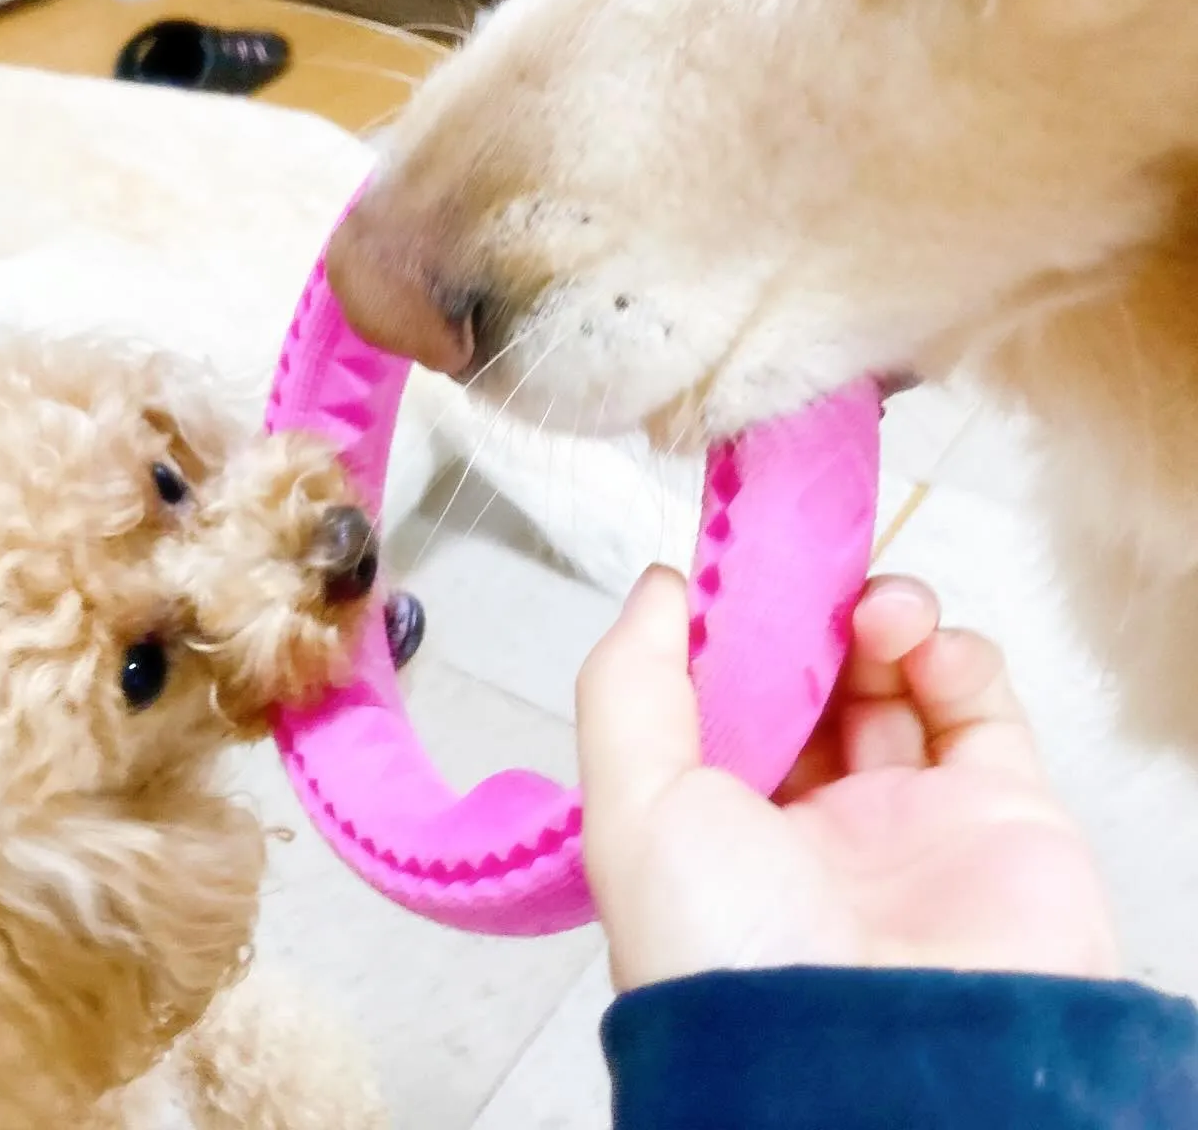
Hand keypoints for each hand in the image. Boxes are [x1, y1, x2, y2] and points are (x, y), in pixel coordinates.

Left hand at [577, 567, 1120, 991]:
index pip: (725, 701)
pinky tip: (923, 644)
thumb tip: (657, 588)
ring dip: (882, 617)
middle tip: (810, 573)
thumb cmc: (729, 946)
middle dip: (809, 616)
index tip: (736, 569)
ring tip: (873, 610)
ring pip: (898, 680)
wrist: (878, 1062)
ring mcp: (909, 819)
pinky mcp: (1001, 814)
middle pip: (814, 681)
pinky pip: (981, 708)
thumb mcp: (631, 806)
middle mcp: (812, 825)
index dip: (730, 631)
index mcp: (720, 827)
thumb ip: (629, 684)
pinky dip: (957, 654)